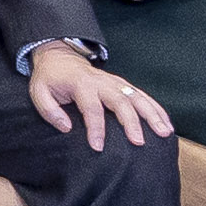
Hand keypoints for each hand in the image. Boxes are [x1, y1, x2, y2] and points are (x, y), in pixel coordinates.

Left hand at [20, 46, 168, 151]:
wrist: (60, 58)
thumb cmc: (50, 79)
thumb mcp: (39, 92)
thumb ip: (49, 111)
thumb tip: (66, 128)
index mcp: (81, 85)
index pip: (91, 108)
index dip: (95, 128)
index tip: (98, 147)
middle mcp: (102, 82)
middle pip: (120, 101)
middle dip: (131, 122)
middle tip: (139, 142)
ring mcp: (115, 82)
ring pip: (137, 97)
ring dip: (152, 114)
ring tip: (164, 133)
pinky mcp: (123, 84)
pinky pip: (142, 96)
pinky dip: (156, 109)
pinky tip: (166, 124)